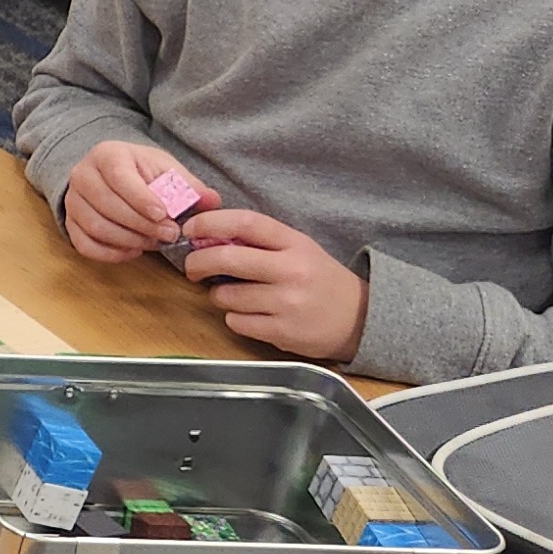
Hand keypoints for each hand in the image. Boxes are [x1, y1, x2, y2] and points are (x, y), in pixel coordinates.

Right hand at [63, 139, 213, 262]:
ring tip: (155, 242)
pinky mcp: (70, 222)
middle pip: (106, 205)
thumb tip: (212, 200)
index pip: (119, 177)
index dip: (141, 198)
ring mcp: (73, 200)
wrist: (110, 174)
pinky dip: (110, 253)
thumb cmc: (141, 171)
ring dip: (129, 239)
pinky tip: (134, 250)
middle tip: (170, 235)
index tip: (164, 215)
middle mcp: (83, 175)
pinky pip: (84, 244)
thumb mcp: (166, 169)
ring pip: (96, 226)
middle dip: (141, 224)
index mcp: (107, 154)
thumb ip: (188, 186)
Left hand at [180, 208, 365, 362]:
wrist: (362, 319)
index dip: (211, 222)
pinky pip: (236, 322)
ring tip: (233, 295)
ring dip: (218, 295)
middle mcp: (291, 270)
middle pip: (227, 259)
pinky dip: (234, 318)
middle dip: (198, 262)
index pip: (247, 222)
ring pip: (226, 295)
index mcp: (295, 243)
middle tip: (193, 267)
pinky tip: (251, 315)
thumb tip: (208, 237)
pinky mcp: (283, 331)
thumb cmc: (320, 280)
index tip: (191, 229)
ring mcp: (287, 302)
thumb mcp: (299, 250)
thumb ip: (260, 242)